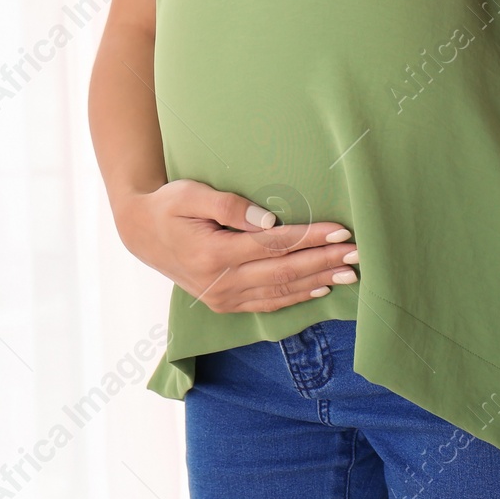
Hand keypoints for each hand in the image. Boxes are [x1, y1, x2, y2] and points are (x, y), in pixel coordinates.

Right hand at [114, 178, 358, 313]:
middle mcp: (220, 283)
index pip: (274, 246)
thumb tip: (271, 220)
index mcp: (213, 254)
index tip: (341, 231)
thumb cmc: (169, 206)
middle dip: (324, 262)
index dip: (310, 238)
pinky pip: (267, 303)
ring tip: (349, 272)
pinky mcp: (224, 304)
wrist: (141, 234)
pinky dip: (296, 296)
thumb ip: (230, 206)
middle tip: (358, 253)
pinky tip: (319, 288)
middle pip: (284, 272)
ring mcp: (222, 298)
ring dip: (317, 281)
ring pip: (280, 291)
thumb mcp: (191, 194)